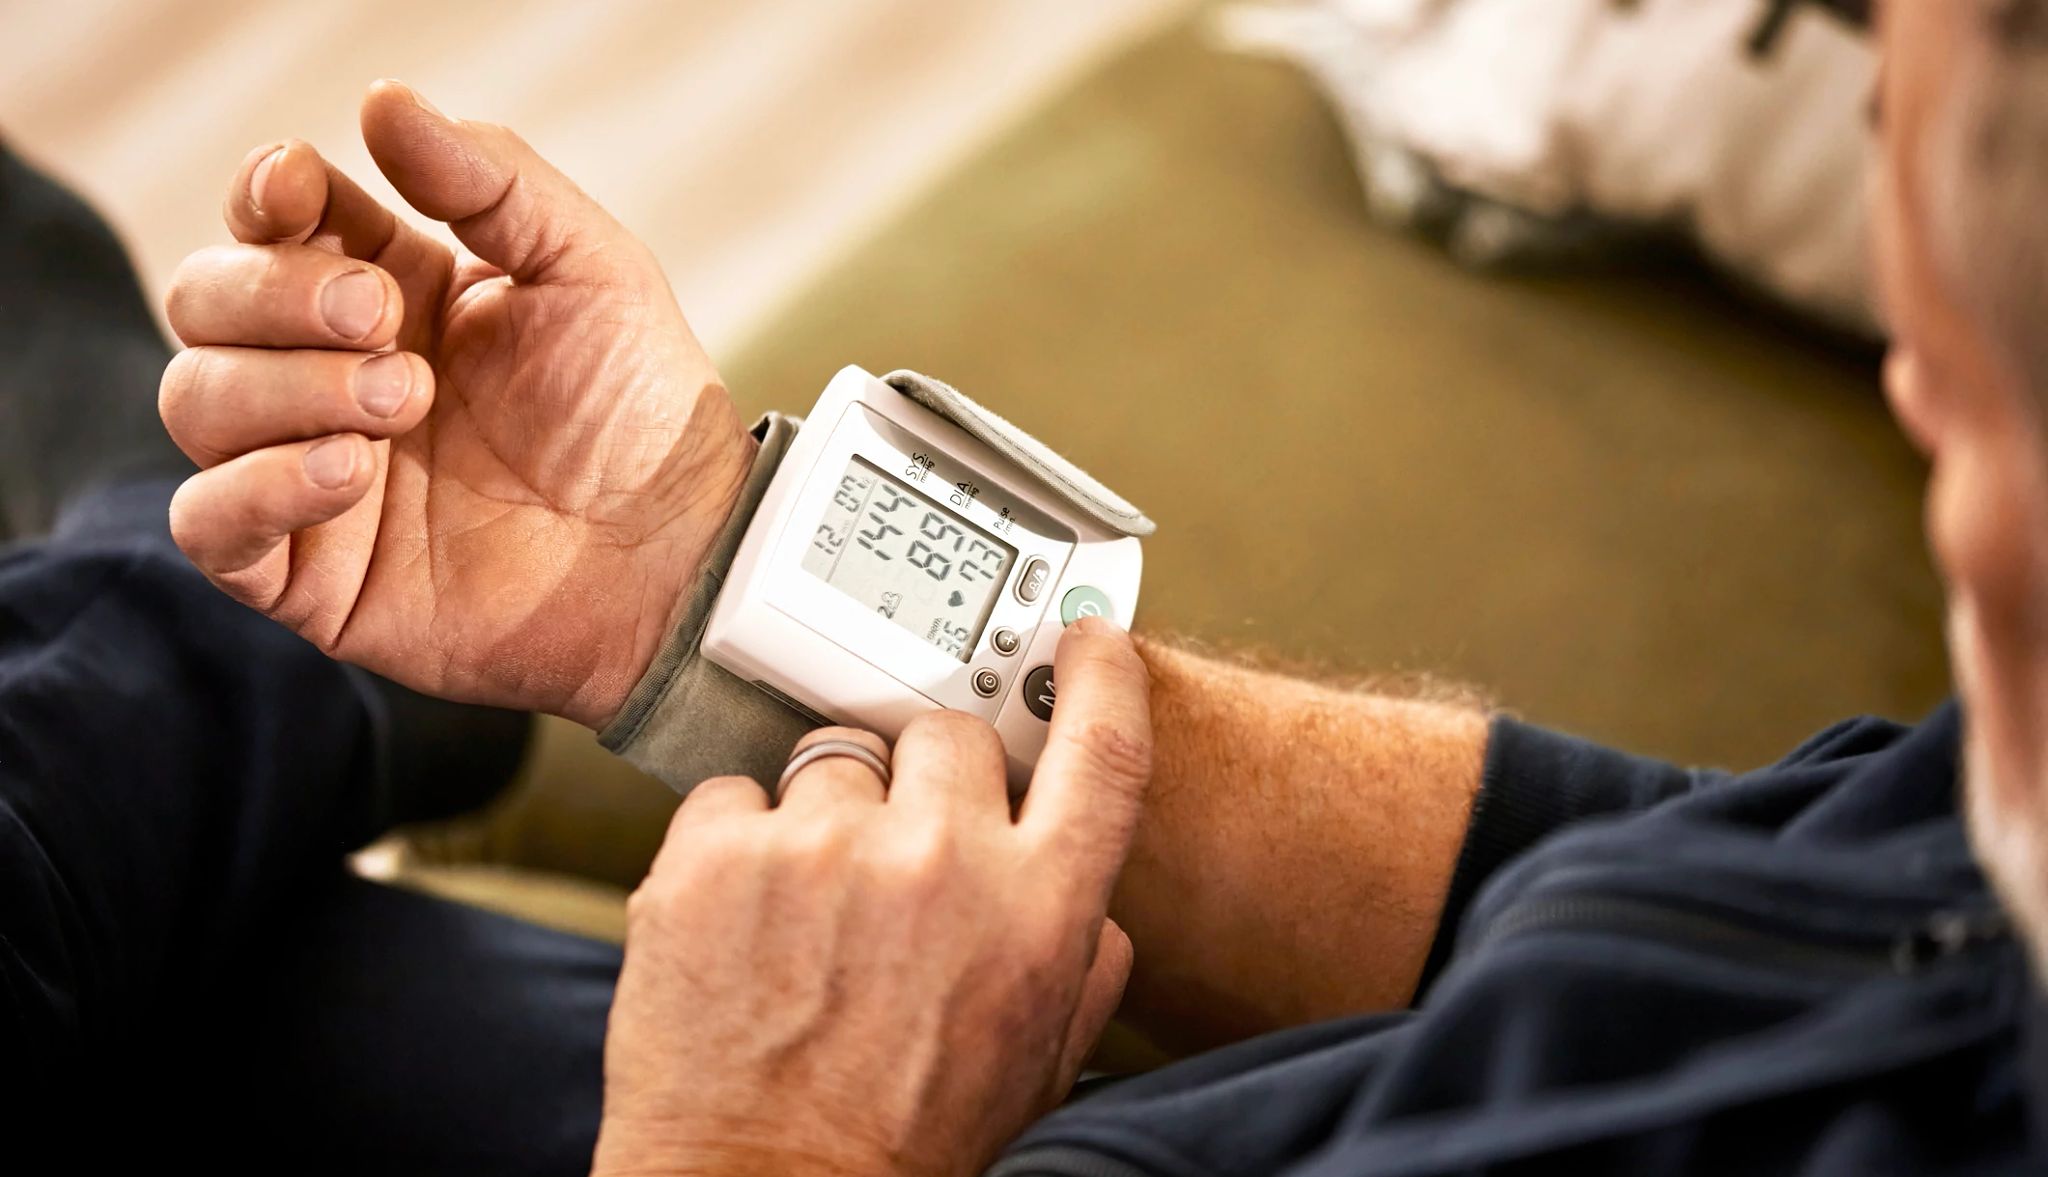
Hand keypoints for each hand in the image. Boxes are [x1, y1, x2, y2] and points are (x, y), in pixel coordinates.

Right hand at [158, 82, 754, 726]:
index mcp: (388, 288)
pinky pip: (206, 520)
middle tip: (381, 318)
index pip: (271, 219)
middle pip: (206, 298)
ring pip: (195, 399)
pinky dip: (256, 486)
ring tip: (401, 404)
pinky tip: (350, 472)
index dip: (264, 195)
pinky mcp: (305, 572)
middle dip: (277, 295)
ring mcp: (308, 472)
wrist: (672, 551)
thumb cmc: (638, 409)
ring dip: (285, 386)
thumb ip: (488, 179)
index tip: (295, 186)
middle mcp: (331, 373)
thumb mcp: (587, 265)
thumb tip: (380, 100)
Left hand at [593, 619, 1153, 1176]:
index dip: (1103, 673)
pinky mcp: (714, 857)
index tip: (1086, 637)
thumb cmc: (903, 1140)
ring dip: (827, 817)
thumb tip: (1084, 875)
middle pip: (948, 734)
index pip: (1103, 744)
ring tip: (810, 917)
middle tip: (898, 860)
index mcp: (1039, 908)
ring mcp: (821, 850)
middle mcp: (940, 861)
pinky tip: (745, 923)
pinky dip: (737, 845)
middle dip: (928, 781)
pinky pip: (734, 793)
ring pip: (835, 758)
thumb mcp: (1040, 1055)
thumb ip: (1080, 950)